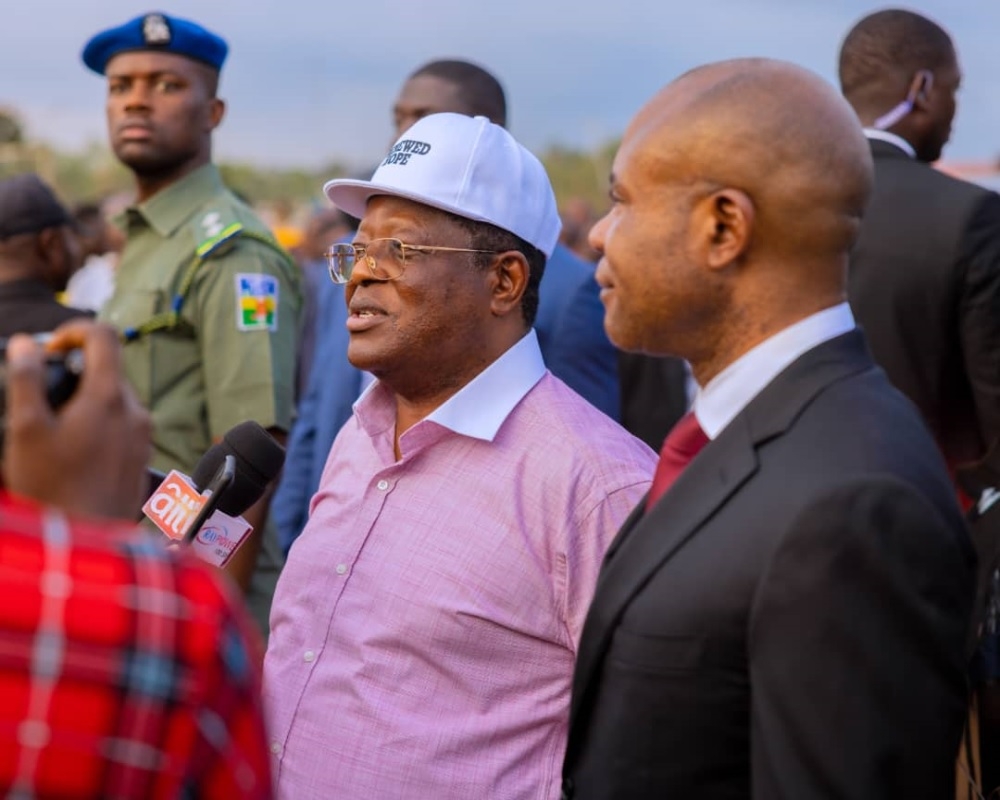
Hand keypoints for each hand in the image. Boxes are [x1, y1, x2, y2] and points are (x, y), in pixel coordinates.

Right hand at [2, 320, 151, 518]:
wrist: (86, 543)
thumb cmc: (52, 489)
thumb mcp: (26, 430)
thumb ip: (25, 379)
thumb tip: (26, 343)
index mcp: (110, 397)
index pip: (104, 335)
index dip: (73, 331)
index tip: (49, 350)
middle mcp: (136, 412)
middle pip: (109, 369)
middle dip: (75, 373)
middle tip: (43, 398)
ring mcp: (143, 436)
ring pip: (116, 398)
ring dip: (86, 400)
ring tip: (55, 431)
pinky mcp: (142, 456)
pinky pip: (123, 424)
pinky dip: (99, 423)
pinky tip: (74, 451)